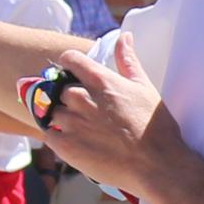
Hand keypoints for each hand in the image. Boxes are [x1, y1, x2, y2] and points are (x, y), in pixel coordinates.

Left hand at [33, 30, 172, 199]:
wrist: (156, 166)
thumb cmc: (154, 127)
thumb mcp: (143, 87)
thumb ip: (128, 60)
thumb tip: (125, 37)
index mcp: (100, 80)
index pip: (68, 59)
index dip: (69, 66)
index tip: (73, 75)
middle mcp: (81, 98)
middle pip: (58, 88)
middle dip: (67, 96)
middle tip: (84, 111)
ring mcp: (71, 123)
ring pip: (51, 112)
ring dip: (61, 118)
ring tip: (82, 130)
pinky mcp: (66, 146)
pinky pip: (48, 134)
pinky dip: (57, 137)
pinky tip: (76, 142)